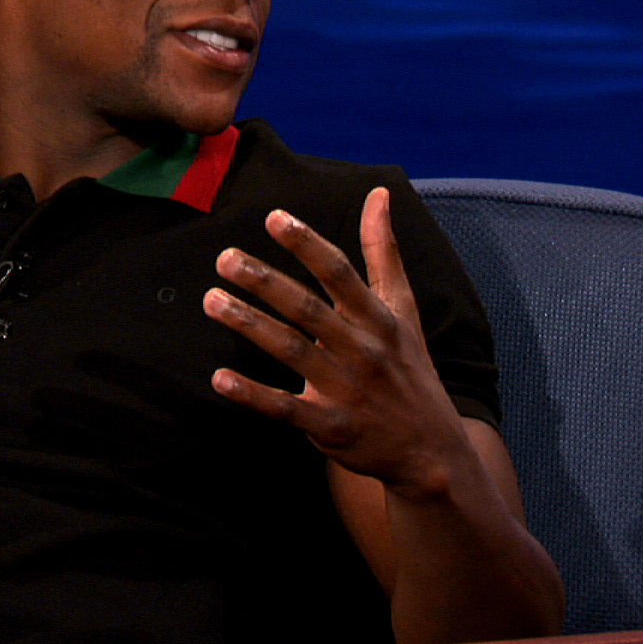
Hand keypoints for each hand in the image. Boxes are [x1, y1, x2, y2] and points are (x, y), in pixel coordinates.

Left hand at [201, 188, 468, 493]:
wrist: (430, 450)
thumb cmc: (408, 368)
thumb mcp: (403, 308)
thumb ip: (383, 251)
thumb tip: (378, 193)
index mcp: (378, 318)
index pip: (340, 273)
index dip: (307, 244)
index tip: (273, 218)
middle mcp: (362, 350)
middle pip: (308, 309)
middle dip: (265, 282)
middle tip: (225, 259)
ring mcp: (346, 390)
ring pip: (291, 351)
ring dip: (249, 324)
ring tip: (212, 300)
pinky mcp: (330, 427)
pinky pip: (284, 409)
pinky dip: (252, 395)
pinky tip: (218, 378)